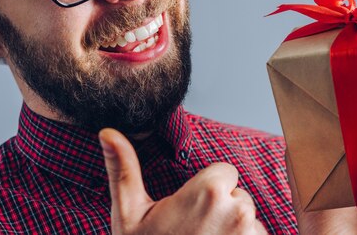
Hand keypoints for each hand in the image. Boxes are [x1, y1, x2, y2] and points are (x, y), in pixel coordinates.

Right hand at [98, 128, 268, 234]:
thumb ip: (123, 168)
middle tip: (195, 232)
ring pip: (249, 221)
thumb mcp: (128, 212)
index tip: (190, 209)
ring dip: (234, 232)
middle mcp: (237, 210)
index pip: (225, 173)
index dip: (207, 189)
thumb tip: (107, 132)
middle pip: (238, 195)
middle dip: (222, 209)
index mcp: (208, 190)